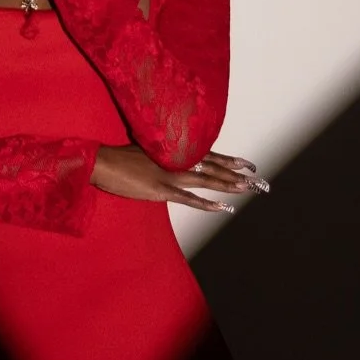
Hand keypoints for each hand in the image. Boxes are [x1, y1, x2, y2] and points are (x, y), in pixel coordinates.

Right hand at [90, 144, 270, 211]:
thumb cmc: (120, 157)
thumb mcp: (146, 151)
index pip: (207, 155)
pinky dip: (206, 203)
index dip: (228, 160)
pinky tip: (221, 207)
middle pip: (212, 167)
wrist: (102, 162)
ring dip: (228, 185)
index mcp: (173, 152)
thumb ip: (164, 157)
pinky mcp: (160, 189)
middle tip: (257, 178)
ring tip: (246, 188)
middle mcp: (176, 160)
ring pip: (206, 180)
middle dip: (235, 173)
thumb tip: (176, 161)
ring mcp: (169, 175)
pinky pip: (188, 198)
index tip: (246, 163)